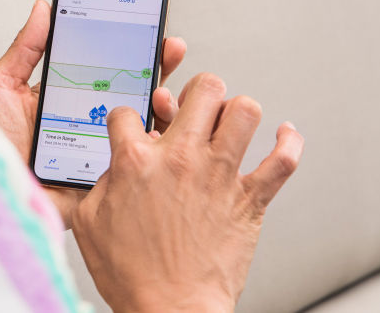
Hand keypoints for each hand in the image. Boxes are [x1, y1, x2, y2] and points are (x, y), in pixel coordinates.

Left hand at [0, 0, 186, 227]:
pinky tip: (156, 131)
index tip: (149, 29)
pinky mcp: (102, 182)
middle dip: (157, 69)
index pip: (105, 71)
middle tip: (169, 48)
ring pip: (142, 128)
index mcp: (65, 103)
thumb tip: (43, 8)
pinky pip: (136, 165)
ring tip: (160, 92)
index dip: (130, 51)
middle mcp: (86, 127)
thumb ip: (26, 48)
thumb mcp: (1, 86)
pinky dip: (153, 147)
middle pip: (132, 94)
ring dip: (161, 106)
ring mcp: (98, 153)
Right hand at [72, 74, 303, 311]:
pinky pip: (283, 160)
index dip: (125, 118)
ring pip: (245, 110)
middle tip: (193, 106)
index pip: (127, 112)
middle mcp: (181, 158)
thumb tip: (115, 167)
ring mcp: (220, 176)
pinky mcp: (250, 200)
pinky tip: (284, 134)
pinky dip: (289, 142)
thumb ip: (99, 184)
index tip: (129, 130)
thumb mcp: (90, 222)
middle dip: (196, 91)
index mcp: (136, 161)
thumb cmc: (133, 276)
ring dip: (236, 110)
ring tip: (228, 120)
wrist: (170, 312)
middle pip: (203, 89)